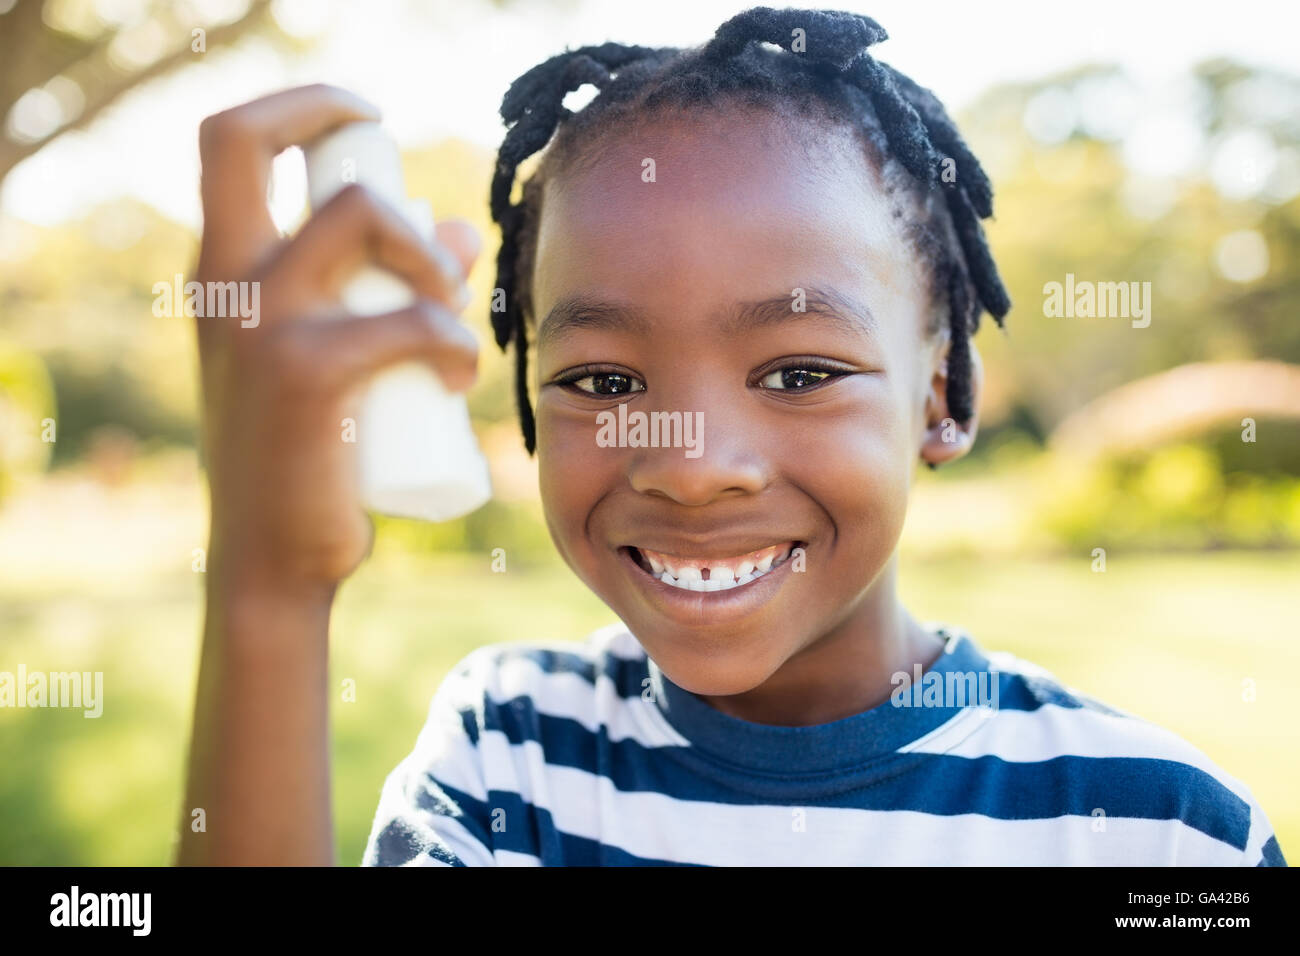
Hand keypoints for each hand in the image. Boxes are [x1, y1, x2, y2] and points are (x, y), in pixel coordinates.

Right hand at [194, 84, 481, 595]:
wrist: (273, 561)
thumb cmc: (307, 458)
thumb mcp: (332, 359)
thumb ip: (387, 292)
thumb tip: (463, 231)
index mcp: (218, 272)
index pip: (229, 139)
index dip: (302, 105)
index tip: (368, 121)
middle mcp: (223, 282)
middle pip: (263, 143)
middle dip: (353, 148)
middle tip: (424, 239)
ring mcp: (260, 322)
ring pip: (361, 217)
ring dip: (430, 256)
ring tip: (450, 321)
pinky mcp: (306, 373)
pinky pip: (412, 319)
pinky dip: (454, 339)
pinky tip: (458, 374)